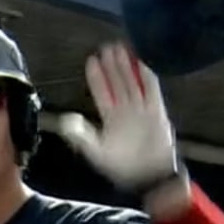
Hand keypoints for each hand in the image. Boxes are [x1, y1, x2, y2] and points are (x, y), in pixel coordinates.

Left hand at [38, 43, 178, 189]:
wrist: (149, 177)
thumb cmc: (124, 167)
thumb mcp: (97, 152)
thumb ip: (82, 136)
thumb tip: (66, 121)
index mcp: (111, 119)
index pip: (102, 92)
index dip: (97, 77)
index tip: (91, 60)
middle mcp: (126, 111)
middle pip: (118, 82)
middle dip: (112, 65)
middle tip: (107, 46)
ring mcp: (142, 110)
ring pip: (133, 82)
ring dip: (128, 66)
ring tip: (122, 48)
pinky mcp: (157, 113)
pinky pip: (152, 91)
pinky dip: (148, 77)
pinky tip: (143, 62)